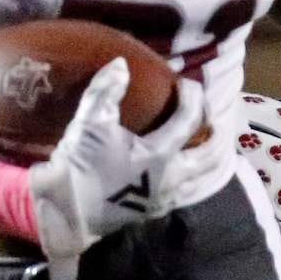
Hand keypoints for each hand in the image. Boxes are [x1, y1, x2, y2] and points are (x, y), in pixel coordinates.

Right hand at [27, 62, 218, 279]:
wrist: (66, 212)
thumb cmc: (81, 165)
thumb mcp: (90, 122)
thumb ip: (106, 90)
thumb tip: (121, 65)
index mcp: (160, 153)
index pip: (189, 119)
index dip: (193, 98)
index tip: (188, 84)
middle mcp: (169, 178)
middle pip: (207, 158)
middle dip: (214, 137)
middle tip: (213, 122)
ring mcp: (161, 200)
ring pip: (195, 179)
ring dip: (201, 161)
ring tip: (196, 148)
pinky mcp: (149, 214)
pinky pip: (176, 194)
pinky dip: (181, 180)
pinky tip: (170, 174)